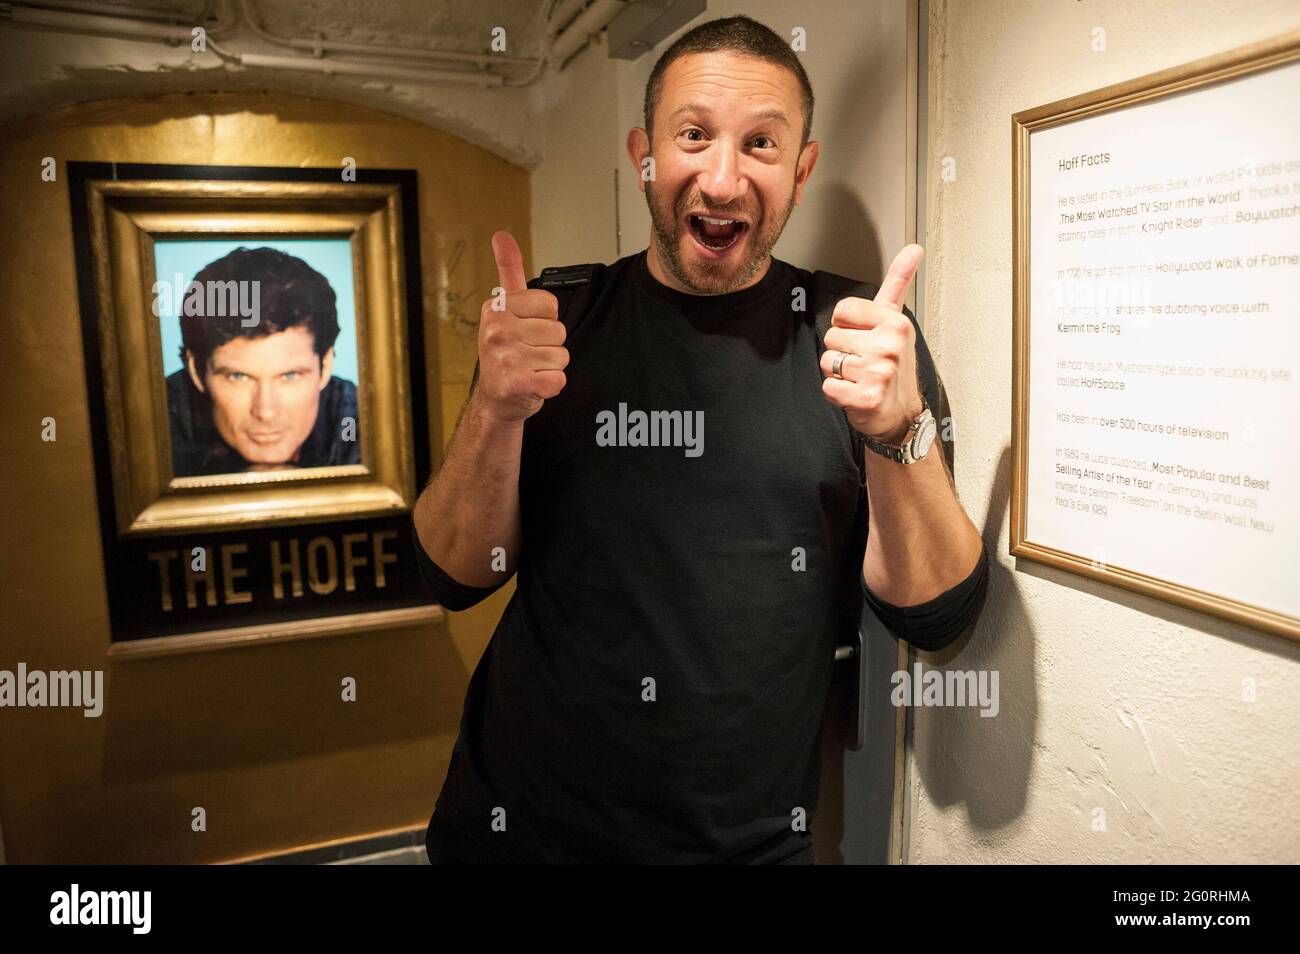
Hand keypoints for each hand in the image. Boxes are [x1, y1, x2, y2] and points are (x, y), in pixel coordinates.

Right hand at [474, 230, 569, 423]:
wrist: (496, 399)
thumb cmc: (505, 354)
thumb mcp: (504, 309)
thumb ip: (508, 271)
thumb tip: (502, 235)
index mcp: (496, 309)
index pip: (550, 304)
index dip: (546, 321)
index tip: (526, 331)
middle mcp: (497, 331)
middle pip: (559, 331)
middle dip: (549, 346)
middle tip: (527, 355)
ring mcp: (506, 358)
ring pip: (562, 356)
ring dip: (551, 367)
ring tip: (530, 369)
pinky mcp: (518, 383)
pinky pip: (559, 379)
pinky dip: (553, 386)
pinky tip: (533, 385)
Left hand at [820, 244, 925, 444]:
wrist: (900, 412)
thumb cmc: (893, 365)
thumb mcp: (895, 320)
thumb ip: (898, 283)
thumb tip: (914, 248)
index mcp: (895, 322)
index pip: (842, 312)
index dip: (846, 328)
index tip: (865, 339)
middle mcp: (890, 344)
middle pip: (831, 338)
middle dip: (842, 353)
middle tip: (864, 364)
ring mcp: (880, 372)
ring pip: (827, 362)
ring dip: (838, 374)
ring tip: (860, 379)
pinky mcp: (867, 397)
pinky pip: (828, 387)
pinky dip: (836, 395)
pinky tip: (857, 395)